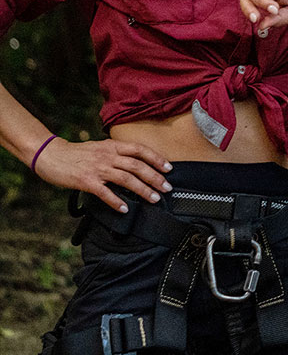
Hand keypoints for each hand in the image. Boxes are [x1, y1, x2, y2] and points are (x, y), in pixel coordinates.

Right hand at [32, 138, 171, 213]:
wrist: (50, 154)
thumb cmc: (77, 153)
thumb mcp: (100, 147)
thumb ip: (117, 154)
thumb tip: (137, 164)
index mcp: (112, 146)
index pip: (140, 150)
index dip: (156, 159)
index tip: (169, 168)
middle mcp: (107, 156)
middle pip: (137, 166)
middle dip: (155, 178)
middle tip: (167, 188)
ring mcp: (97, 168)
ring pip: (126, 179)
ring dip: (142, 190)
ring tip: (154, 199)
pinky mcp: (86, 181)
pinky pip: (105, 193)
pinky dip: (116, 201)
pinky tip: (125, 209)